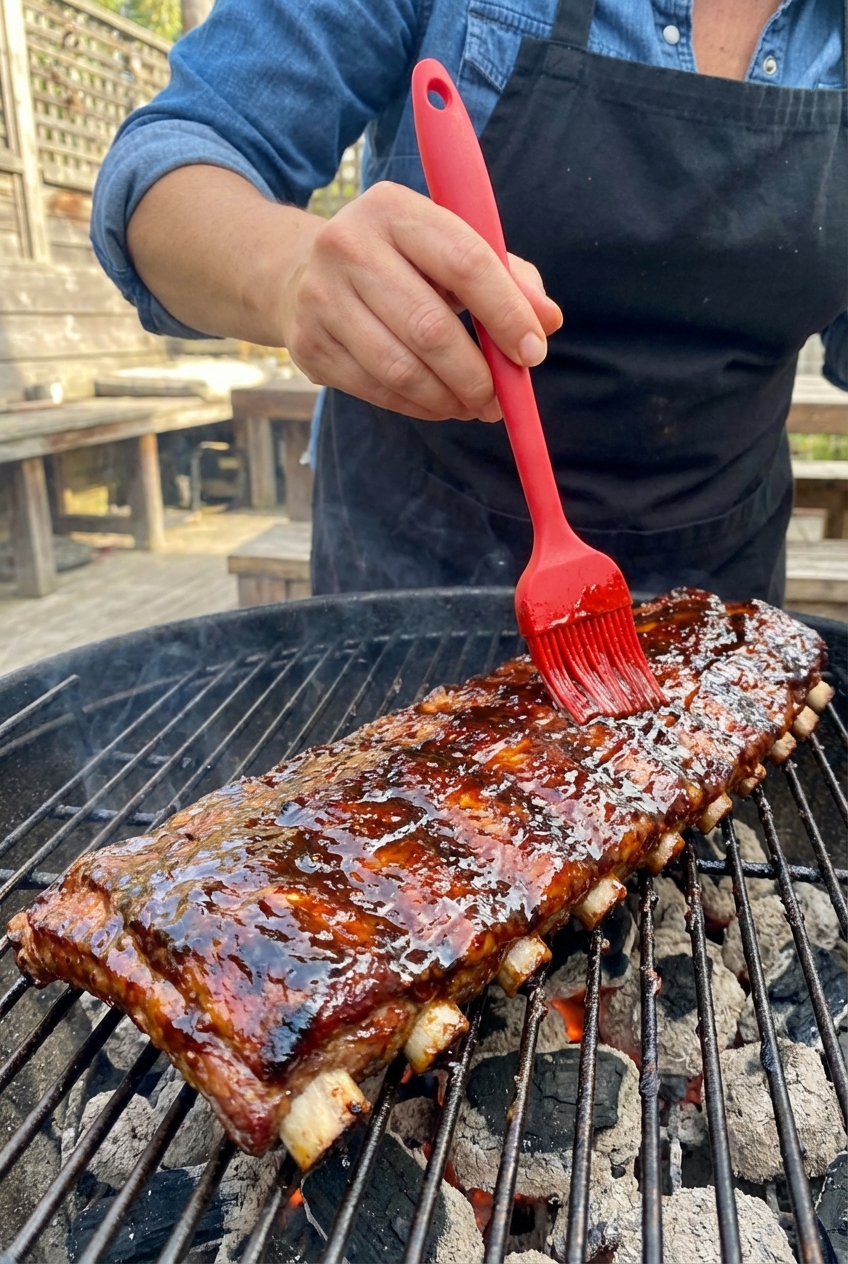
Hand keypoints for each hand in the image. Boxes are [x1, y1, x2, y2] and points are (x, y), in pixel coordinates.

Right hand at [277, 181, 562, 421]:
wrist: (299, 272)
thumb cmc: (398, 261)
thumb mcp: (450, 246)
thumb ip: (507, 276)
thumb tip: (547, 321)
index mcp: (394, 208)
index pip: (466, 263)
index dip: (506, 314)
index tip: (532, 353)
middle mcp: (349, 246)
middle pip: (430, 328)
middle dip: (477, 374)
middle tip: (502, 398)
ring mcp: (321, 297)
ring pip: (402, 369)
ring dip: (450, 398)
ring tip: (474, 405)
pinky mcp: (309, 345)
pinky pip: (377, 390)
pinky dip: (419, 406)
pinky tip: (439, 403)